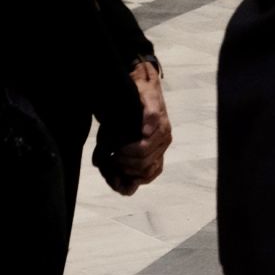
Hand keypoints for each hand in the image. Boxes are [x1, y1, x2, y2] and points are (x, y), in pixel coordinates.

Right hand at [110, 61, 171, 193]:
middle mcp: (163, 141)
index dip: (130, 181)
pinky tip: (123, 140)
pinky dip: (134, 138)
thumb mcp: (119, 144)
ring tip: (114, 151)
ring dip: (125, 155)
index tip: (114, 177)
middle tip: (110, 159)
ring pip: (144, 153)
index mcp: (157, 149)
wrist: (134, 84)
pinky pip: (149, 130)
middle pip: (143, 167)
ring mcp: (162, 129)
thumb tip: (123, 189)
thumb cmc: (125, 116)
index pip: (148, 175)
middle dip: (123, 167)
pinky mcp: (156, 114)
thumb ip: (119, 165)